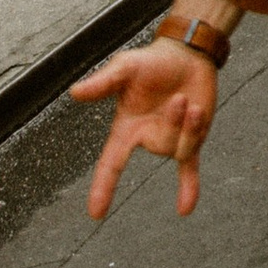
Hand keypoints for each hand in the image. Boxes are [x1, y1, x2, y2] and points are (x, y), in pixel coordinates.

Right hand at [74, 34, 220, 218]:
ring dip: (190, 125)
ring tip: (189, 100)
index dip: (102, 187)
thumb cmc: (151, 62)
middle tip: (179, 97)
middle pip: (161, 148)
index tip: (95, 213)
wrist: (187, 55)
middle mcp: (147, 138)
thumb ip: (102, 83)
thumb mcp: (125, 68)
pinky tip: (184, 209)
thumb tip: (75, 93)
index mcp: (126, 128)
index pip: (110, 164)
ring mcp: (172, 140)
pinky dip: (188, 188)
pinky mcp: (193, 138)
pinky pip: (189, 169)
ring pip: (182, 149)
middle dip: (173, 123)